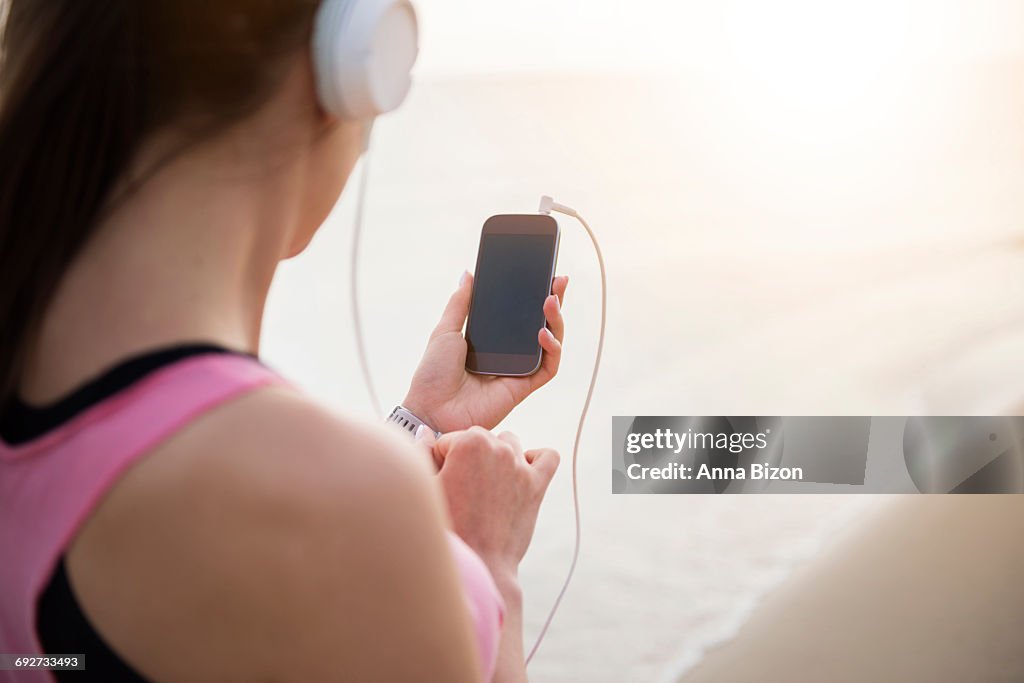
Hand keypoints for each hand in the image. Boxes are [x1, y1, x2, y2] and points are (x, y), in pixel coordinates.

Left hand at [403, 271, 567, 432]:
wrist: (430, 410)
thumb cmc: (433, 375)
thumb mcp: (445, 331)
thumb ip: (460, 303)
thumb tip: (469, 274)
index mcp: (491, 339)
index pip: (519, 313)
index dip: (533, 294)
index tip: (542, 273)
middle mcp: (508, 353)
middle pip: (540, 324)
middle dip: (554, 302)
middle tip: (558, 280)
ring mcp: (518, 370)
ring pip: (551, 344)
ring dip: (556, 322)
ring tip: (551, 301)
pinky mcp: (524, 387)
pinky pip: (548, 367)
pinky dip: (552, 350)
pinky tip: (543, 334)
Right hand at [416, 426, 559, 576]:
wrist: (477, 565)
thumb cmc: (447, 529)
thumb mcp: (427, 488)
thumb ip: (423, 452)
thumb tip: (425, 431)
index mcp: (469, 443)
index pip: (449, 439)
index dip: (440, 462)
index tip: (442, 483)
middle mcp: (498, 448)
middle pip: (479, 437)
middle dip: (467, 457)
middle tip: (460, 489)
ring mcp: (520, 466)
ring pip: (509, 442)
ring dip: (498, 456)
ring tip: (485, 485)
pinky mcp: (537, 485)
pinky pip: (547, 456)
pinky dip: (536, 459)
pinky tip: (520, 474)